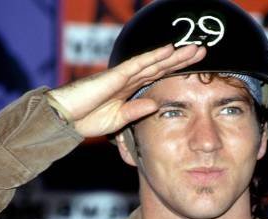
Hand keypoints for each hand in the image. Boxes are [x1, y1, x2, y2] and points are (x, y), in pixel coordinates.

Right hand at [47, 44, 205, 137]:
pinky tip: (169, 50)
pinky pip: (138, 64)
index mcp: (130, 90)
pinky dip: (154, 57)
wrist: (63, 119)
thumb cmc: (85, 119)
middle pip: (161, 65)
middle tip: (204, 50)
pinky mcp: (115, 76)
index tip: (197, 68)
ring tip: (195, 48)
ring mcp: (123, 75)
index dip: (177, 70)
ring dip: (175, 55)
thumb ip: (136, 112)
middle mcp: (129, 79)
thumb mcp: (117, 120)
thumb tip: (156, 105)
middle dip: (182, 59)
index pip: (158, 76)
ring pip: (154, 61)